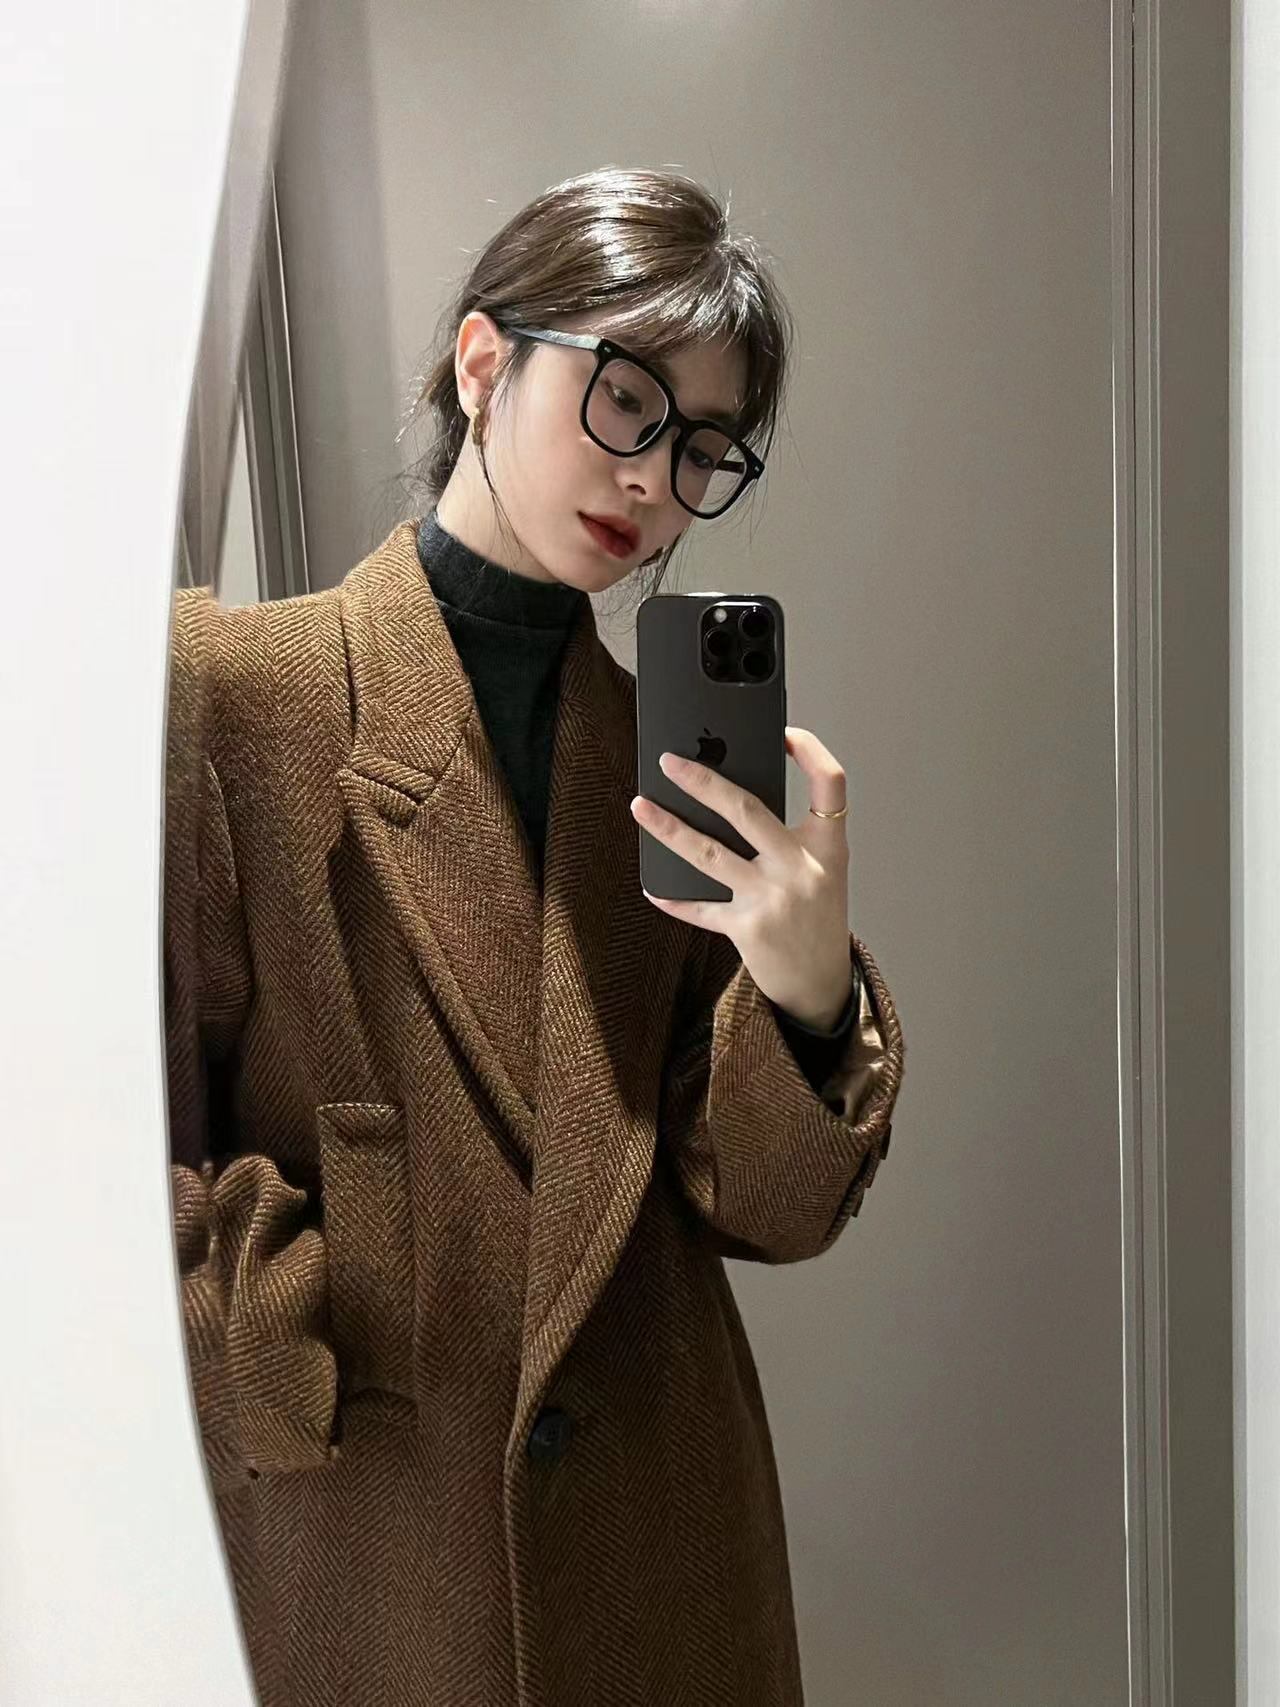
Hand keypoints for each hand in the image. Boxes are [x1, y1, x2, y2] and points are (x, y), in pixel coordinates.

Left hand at [631, 725, 853, 1028]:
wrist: (823, 984)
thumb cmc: (817, 919)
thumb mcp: (820, 871)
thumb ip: (787, 838)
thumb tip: (724, 799)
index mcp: (828, 847)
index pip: (830, 783)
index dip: (810, 750)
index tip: (783, 732)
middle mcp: (802, 869)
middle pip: (747, 810)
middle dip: (702, 780)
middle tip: (669, 761)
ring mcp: (773, 900)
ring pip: (709, 854)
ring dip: (668, 828)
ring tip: (640, 806)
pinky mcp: (747, 929)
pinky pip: (699, 906)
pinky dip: (673, 895)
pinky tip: (653, 884)